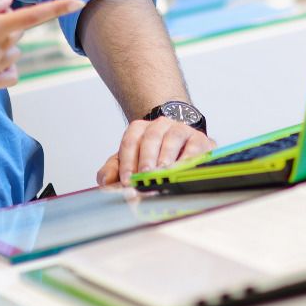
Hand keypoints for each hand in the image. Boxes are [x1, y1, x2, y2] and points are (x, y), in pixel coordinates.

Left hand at [96, 117, 215, 185]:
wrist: (183, 146)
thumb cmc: (153, 156)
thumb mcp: (129, 161)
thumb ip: (113, 170)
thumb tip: (105, 180)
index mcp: (140, 128)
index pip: (130, 141)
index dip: (127, 161)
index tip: (127, 180)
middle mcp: (161, 125)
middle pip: (151, 138)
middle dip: (147, 158)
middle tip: (145, 175)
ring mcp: (182, 130)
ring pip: (172, 139)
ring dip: (166, 157)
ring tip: (162, 172)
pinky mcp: (201, 140)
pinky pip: (194, 148)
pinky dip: (188, 160)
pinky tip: (182, 171)